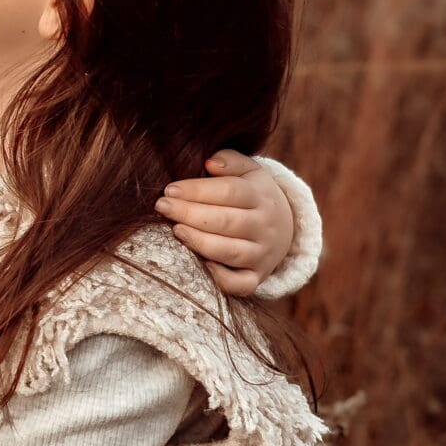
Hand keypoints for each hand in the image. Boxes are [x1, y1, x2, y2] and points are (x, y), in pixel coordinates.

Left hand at [154, 150, 295, 296]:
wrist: (284, 227)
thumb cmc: (251, 194)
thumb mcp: (248, 171)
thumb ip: (230, 161)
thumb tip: (210, 162)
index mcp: (262, 196)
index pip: (231, 192)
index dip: (198, 190)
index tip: (170, 189)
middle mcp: (265, 227)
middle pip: (228, 221)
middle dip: (191, 214)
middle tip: (162, 207)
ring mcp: (263, 254)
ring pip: (231, 252)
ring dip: (200, 242)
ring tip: (176, 230)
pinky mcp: (257, 277)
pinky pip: (242, 285)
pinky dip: (222, 279)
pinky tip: (201, 264)